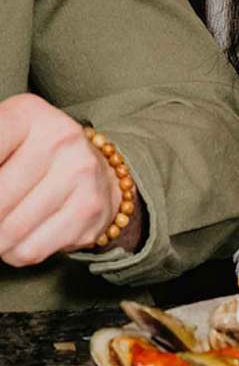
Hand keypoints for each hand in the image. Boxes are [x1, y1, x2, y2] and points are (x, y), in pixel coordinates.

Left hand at [0, 94, 122, 265]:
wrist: (102, 176)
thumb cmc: (36, 157)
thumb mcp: (5, 139)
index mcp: (28, 114)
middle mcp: (59, 140)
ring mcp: (78, 175)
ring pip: (7, 230)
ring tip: (3, 224)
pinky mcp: (88, 210)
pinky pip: (30, 249)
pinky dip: (15, 251)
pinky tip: (23, 235)